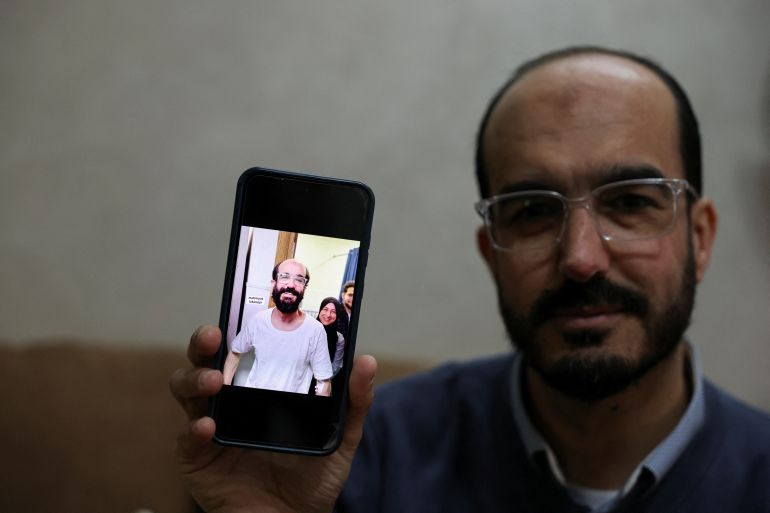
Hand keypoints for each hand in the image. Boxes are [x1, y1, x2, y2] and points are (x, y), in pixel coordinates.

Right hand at [169, 325, 376, 512]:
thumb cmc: (312, 476)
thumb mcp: (340, 437)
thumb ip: (354, 401)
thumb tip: (366, 361)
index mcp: (257, 386)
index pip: (240, 347)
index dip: (235, 325)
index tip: (241, 309)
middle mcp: (229, 400)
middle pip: (204, 359)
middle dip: (203, 341)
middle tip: (215, 335)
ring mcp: (209, 427)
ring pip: (186, 389)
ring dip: (194, 378)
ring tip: (214, 381)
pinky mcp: (197, 458)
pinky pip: (186, 438)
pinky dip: (193, 430)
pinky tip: (208, 427)